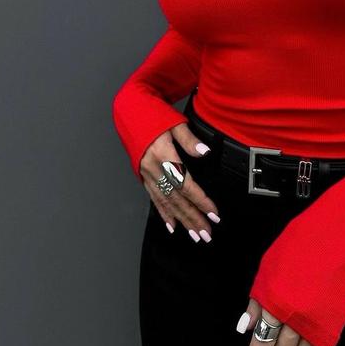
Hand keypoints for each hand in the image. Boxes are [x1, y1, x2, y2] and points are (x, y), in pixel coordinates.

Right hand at [139, 122, 220, 241]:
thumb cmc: (153, 114)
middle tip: (207, 234)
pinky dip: (164, 213)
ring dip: (181, 220)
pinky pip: (154, 198)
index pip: (185, 184)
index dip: (200, 200)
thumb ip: (190, 140)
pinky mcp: (143, 175)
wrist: (130, 111)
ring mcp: (147, 173)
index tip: (214, 213)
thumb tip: (205, 152)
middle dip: (193, 218)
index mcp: (163, 155)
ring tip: (194, 235)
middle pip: (177, 198)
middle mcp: (153, 168)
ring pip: (166, 202)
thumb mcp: (174, 122)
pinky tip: (172, 225)